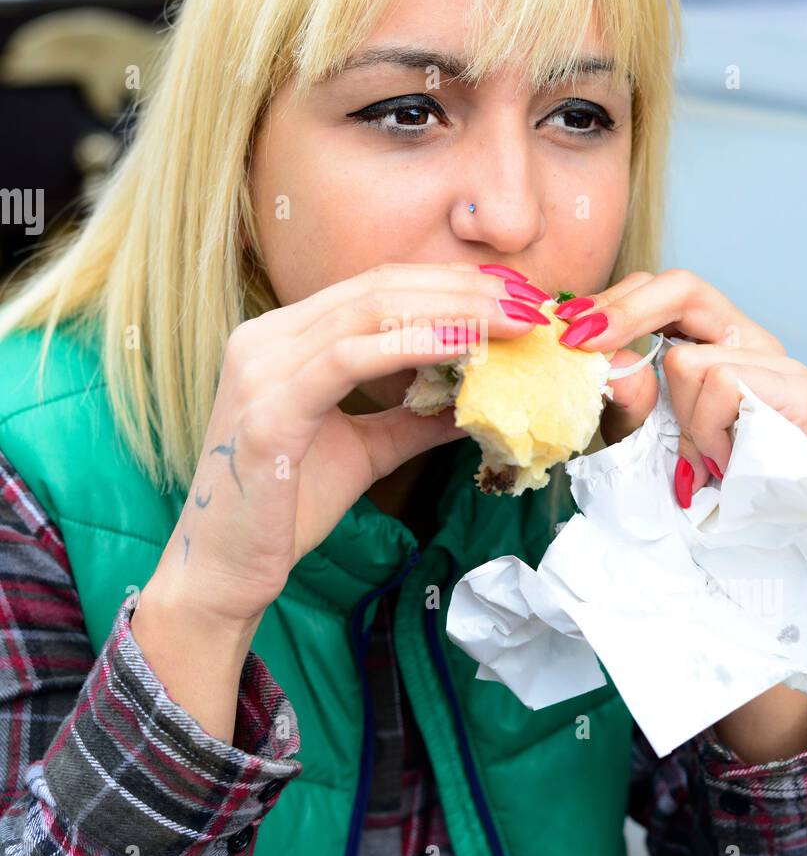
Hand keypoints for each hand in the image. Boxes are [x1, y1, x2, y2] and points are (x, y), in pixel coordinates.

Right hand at [145, 261, 543, 624]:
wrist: (226, 572)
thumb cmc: (285, 510)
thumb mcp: (364, 450)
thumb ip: (412, 418)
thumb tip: (477, 402)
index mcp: (282, 338)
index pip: (376, 287)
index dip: (448, 283)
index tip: (514, 297)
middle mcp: (264, 338)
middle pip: (379, 287)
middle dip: (462, 289)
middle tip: (530, 303)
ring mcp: (262, 369)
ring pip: (370, 311)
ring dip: (452, 311)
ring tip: (513, 321)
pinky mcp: (268, 411)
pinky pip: (350, 359)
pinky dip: (412, 345)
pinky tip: (463, 347)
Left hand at [556, 268, 806, 504]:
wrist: (739, 535)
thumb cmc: (686, 478)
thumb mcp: (636, 429)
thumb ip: (620, 390)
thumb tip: (606, 353)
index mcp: (712, 338)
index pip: (665, 288)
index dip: (614, 300)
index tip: (568, 326)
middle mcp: (749, 339)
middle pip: (683, 287)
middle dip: (625, 316)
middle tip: (583, 342)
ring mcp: (781, 363)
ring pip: (691, 359)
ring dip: (679, 416)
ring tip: (699, 452)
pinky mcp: (802, 393)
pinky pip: (724, 385)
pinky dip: (708, 430)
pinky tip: (722, 459)